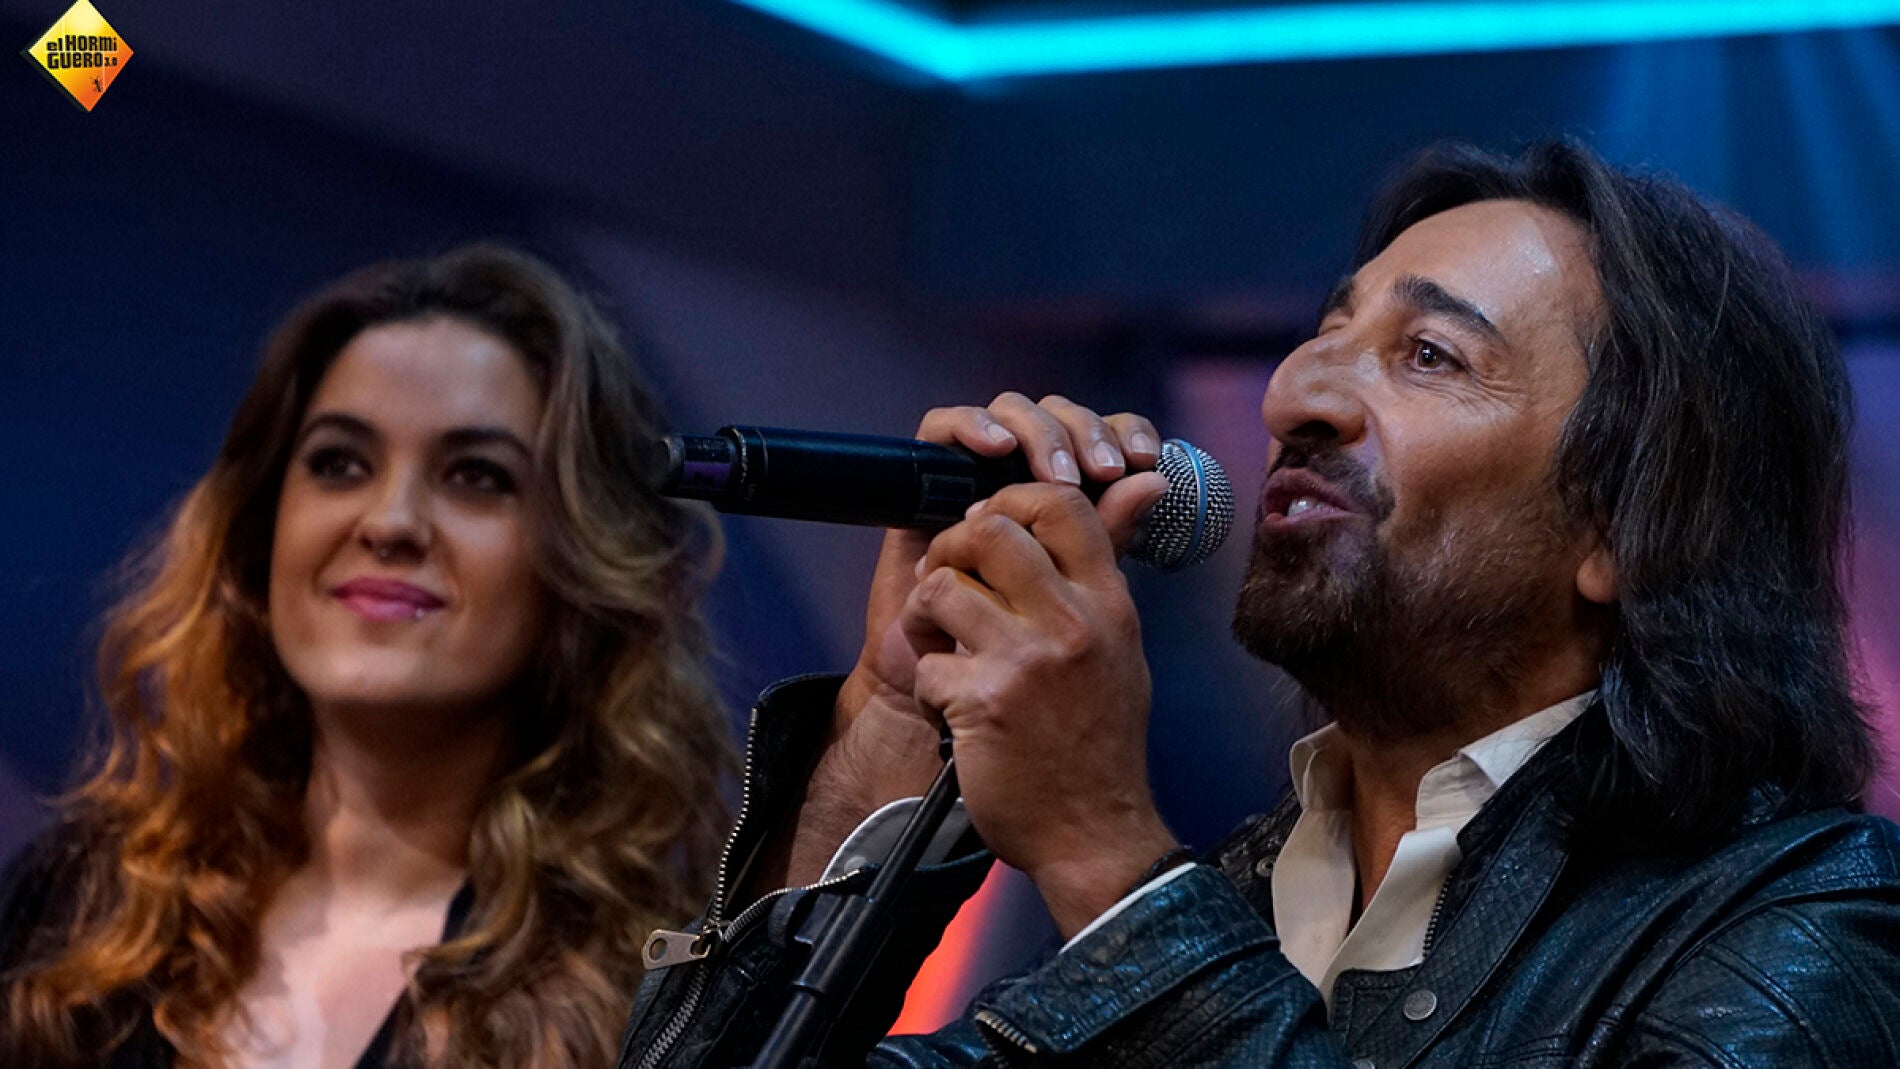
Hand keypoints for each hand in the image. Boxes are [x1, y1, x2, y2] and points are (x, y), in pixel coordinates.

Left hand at [776, 394, 1166, 887]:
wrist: (1095, 834)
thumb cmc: (1100, 740)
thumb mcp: (1120, 645)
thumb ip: (1108, 568)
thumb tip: (1146, 481)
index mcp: (1109, 604)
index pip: (1063, 503)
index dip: (1010, 501)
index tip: (990, 534)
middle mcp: (1073, 623)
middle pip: (990, 529)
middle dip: (951, 548)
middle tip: (947, 584)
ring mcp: (1027, 662)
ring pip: (943, 587)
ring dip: (925, 616)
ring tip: (938, 644)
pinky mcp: (983, 704)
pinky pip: (927, 665)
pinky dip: (925, 685)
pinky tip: (948, 709)